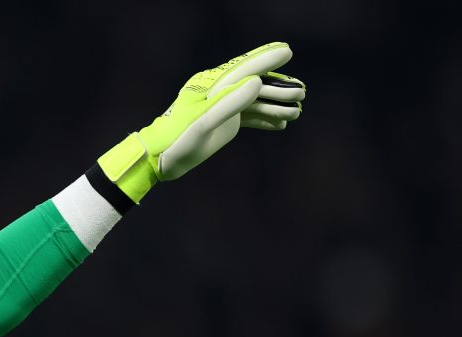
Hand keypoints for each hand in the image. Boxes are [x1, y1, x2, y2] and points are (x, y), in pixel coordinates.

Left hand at [97, 42, 305, 203]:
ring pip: (253, 102)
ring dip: (275, 106)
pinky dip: (264, 120)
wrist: (158, 160)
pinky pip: (248, 117)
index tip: (287, 50)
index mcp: (211, 86)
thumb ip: (229, 103)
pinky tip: (281, 126)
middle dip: (278, 88)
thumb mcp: (204, 123)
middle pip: (253, 85)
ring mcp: (221, 107)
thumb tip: (256, 82)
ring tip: (298, 112)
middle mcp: (218, 93)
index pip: (243, 69)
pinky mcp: (222, 122)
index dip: (266, 60)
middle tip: (303, 92)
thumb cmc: (176, 140)